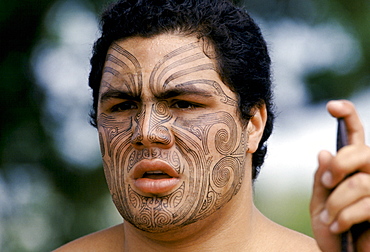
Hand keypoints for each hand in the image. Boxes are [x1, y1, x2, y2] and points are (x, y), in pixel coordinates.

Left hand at [310, 100, 369, 251]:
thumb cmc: (332, 227)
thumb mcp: (320, 201)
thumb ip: (323, 178)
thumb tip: (324, 152)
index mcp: (353, 168)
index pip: (356, 135)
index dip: (348, 116)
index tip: (331, 105)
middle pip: (363, 151)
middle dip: (339, 165)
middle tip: (327, 183)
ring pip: (360, 182)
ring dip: (337, 202)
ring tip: (328, 218)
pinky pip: (366, 205)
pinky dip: (344, 216)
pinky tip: (337, 227)